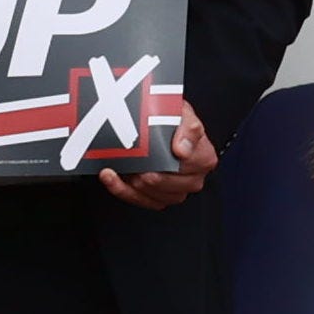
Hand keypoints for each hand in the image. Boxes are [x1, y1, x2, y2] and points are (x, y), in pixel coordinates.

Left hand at [102, 99, 218, 212]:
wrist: (155, 124)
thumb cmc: (172, 119)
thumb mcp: (183, 112)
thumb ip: (189, 127)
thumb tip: (182, 149)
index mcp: (204, 158)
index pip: (189, 166)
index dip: (171, 161)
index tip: (154, 154)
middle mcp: (193, 178)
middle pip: (169, 184)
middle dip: (150, 175)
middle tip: (135, 162)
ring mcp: (175, 190)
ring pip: (154, 196)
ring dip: (133, 183)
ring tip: (122, 166)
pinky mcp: (157, 198)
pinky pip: (140, 200)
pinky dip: (121, 189)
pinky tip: (110, 176)